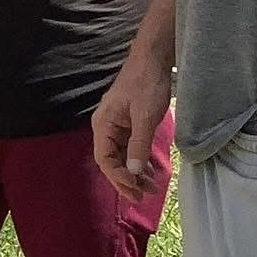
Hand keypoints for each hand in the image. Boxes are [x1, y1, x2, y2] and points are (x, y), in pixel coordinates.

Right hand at [93, 58, 171, 200]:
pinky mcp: (129, 123)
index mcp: (103, 125)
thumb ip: (139, 145)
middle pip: (111, 161)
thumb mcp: (146, 116)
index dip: (118, 177)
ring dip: (134, 173)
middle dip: (126, 180)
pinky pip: (130, 147)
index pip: (105, 159)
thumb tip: (133, 172)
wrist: (153, 59)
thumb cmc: (146, 84)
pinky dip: (139, 160)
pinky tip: (150, 171)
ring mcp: (117, 125)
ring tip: (151, 187)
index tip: (135, 189)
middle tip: (143, 196)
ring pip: (122, 156)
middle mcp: (106, 127)